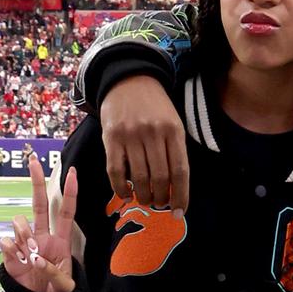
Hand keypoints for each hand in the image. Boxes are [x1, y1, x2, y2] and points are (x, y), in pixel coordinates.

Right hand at [0, 154, 82, 291]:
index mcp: (60, 241)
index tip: (72, 172)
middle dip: (36, 181)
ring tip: (30, 255)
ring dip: (24, 234)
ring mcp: (24, 245)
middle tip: (33, 160)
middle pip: (39, 204)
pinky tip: (18, 260)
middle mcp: (41, 238)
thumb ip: (52, 272)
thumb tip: (35, 259)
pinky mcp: (10, 255)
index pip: (65, 212)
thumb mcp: (64, 287)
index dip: (70, 193)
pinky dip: (11, 249)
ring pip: (20, 222)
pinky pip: (6, 242)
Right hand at [100, 74, 188, 211]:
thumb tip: (175, 188)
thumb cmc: (155, 106)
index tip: (179, 212)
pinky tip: (126, 194)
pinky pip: (116, 171)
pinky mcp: (111, 138)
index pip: (180, 171)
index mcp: (173, 130)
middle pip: (160, 178)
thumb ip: (174, 150)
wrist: (128, 80)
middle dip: (161, 198)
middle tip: (160, 204)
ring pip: (139, 178)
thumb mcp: (173, 122)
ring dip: (143, 196)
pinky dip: (121, 188)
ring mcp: (131, 135)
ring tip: (146, 200)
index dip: (181, 196)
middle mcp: (153, 133)